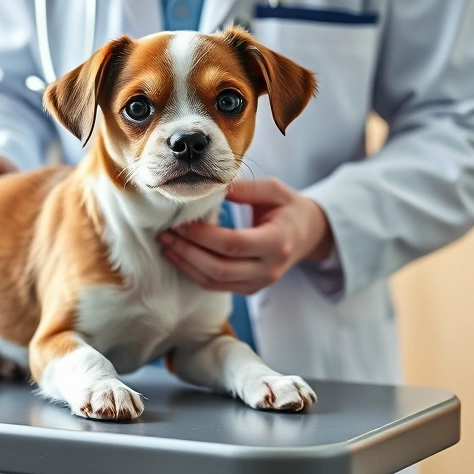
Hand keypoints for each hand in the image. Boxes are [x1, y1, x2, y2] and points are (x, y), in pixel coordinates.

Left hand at [158, 178, 332, 294]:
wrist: (308, 234)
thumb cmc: (289, 208)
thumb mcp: (275, 190)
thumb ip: (246, 188)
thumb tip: (214, 185)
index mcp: (278, 242)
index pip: (233, 244)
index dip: (203, 235)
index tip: (182, 222)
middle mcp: (269, 268)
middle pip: (220, 268)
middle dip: (188, 252)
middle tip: (166, 233)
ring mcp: (259, 283)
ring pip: (215, 282)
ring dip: (186, 264)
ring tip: (166, 244)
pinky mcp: (249, 289)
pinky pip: (216, 286)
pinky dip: (194, 273)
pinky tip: (179, 256)